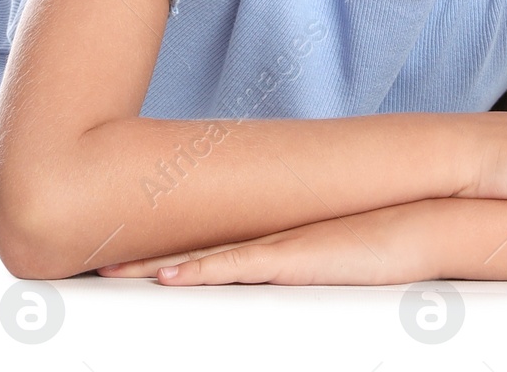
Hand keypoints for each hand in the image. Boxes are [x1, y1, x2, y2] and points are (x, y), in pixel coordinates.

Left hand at [94, 201, 439, 285]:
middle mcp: (259, 240)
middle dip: (139, 256)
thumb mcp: (321, 261)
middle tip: (95, 259)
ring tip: (111, 269)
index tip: (118, 256)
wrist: (412, 224)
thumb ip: (290, 269)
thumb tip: (269, 282)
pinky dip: (199, 272)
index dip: (157, 253)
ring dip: (153, 266)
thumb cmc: (372, 247)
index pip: (199, 247)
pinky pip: (234, 268)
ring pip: (199, 258)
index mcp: (263, 242)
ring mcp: (271, 247)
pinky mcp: (288, 259)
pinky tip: (168, 277)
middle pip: (187, 250)